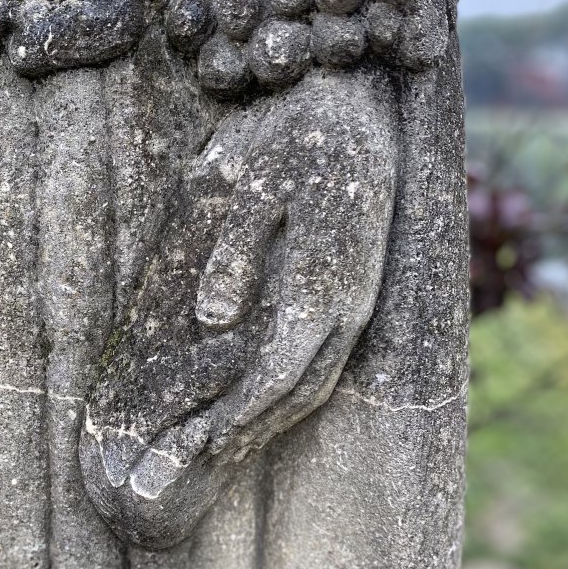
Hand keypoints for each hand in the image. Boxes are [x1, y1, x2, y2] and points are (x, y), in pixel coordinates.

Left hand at [80, 68, 398, 547]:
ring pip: (319, 380)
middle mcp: (346, 305)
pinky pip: (327, 358)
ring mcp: (356, 303)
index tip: (208, 438)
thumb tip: (211, 319)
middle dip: (255, 426)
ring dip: (276, 415)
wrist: (359, 115)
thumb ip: (234, 254)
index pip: (279, 371)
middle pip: (301, 389)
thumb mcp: (254, 185)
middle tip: (209, 454)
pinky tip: (266, 396)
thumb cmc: (297, 143)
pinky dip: (295, 388)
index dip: (243, 411)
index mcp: (321, 285)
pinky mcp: (355, 296)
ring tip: (232, 439)